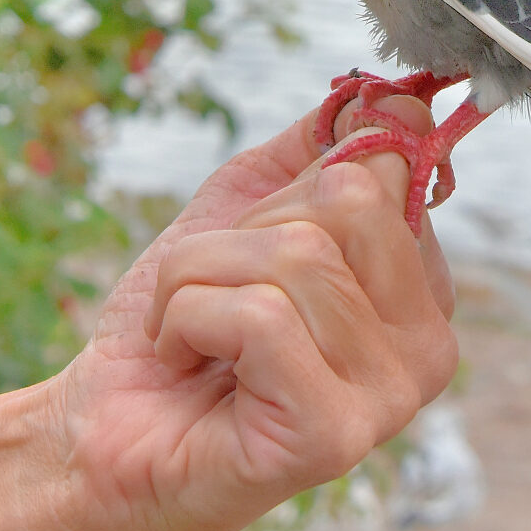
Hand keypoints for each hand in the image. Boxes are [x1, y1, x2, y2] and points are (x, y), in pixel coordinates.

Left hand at [41, 97, 457, 530]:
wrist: (101, 426)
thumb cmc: (181, 322)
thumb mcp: (251, 206)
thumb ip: (324, 144)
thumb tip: (388, 95)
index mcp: (419, 286)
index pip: (392, 159)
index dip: (295, 181)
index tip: (254, 235)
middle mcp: (428, 344)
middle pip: (348, 198)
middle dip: (243, 230)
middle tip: (217, 293)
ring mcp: (390, 397)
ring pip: (296, 253)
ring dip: (199, 277)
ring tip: (190, 331)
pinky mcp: (334, 436)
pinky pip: (260, 314)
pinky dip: (186, 319)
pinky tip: (185, 363)